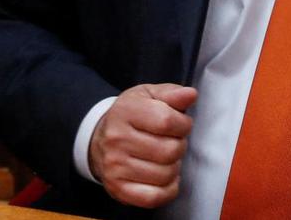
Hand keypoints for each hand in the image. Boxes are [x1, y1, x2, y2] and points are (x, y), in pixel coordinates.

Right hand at [88, 83, 196, 208]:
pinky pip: (153, 197)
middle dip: (179, 145)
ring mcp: (115, 166)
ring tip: (166, 157)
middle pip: (169, 150)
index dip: (183, 124)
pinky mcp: (117, 188)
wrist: (100, 138)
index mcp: (126, 111)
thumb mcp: (150, 95)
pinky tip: (166, 178)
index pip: (167, 121)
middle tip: (172, 141)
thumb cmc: (133, 115)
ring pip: (165, 174)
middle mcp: (116, 139)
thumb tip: (190, 95)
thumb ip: (172, 93)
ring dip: (174, 166)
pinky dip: (168, 190)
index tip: (181, 125)